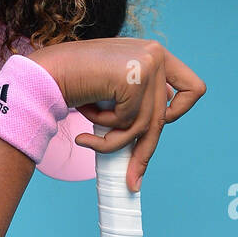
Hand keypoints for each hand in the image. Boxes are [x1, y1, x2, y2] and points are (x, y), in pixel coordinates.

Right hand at [29, 37, 205, 189]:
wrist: (45, 72)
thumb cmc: (73, 84)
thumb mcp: (114, 91)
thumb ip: (137, 102)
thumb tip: (149, 140)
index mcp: (155, 54)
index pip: (193, 89)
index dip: (179, 112)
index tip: (162, 124)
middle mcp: (156, 55)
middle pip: (161, 120)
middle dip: (142, 154)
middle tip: (132, 182)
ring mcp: (147, 64)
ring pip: (143, 126)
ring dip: (113, 141)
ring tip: (88, 135)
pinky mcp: (134, 77)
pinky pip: (127, 123)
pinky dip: (103, 128)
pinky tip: (85, 111)